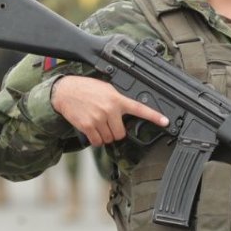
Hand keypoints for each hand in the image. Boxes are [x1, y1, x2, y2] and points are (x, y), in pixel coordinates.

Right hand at [50, 76, 168, 145]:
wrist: (65, 91)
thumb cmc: (86, 89)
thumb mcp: (107, 89)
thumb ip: (119, 99)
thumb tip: (129, 110)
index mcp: (117, 99)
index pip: (140, 109)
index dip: (154, 116)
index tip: (165, 122)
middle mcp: (109, 109)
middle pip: (121, 133)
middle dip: (115, 131)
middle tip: (108, 123)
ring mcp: (98, 119)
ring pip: (109, 139)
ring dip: (105, 136)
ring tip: (98, 123)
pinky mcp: (87, 126)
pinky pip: (97, 142)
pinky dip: (95, 139)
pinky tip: (92, 129)